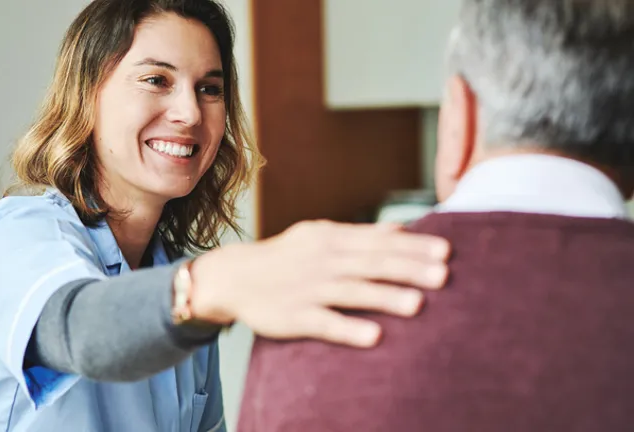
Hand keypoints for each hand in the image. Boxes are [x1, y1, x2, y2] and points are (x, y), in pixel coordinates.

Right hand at [190, 220, 449, 347]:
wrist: (234, 276)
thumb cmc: (286, 256)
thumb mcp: (319, 235)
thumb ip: (361, 234)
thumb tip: (403, 228)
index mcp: (330, 237)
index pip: (377, 240)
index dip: (412, 246)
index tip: (445, 251)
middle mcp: (321, 260)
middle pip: (370, 263)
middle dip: (408, 268)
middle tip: (444, 275)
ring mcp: (307, 288)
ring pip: (351, 291)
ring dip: (384, 297)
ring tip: (418, 304)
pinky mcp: (293, 316)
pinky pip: (324, 322)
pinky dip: (348, 328)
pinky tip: (374, 336)